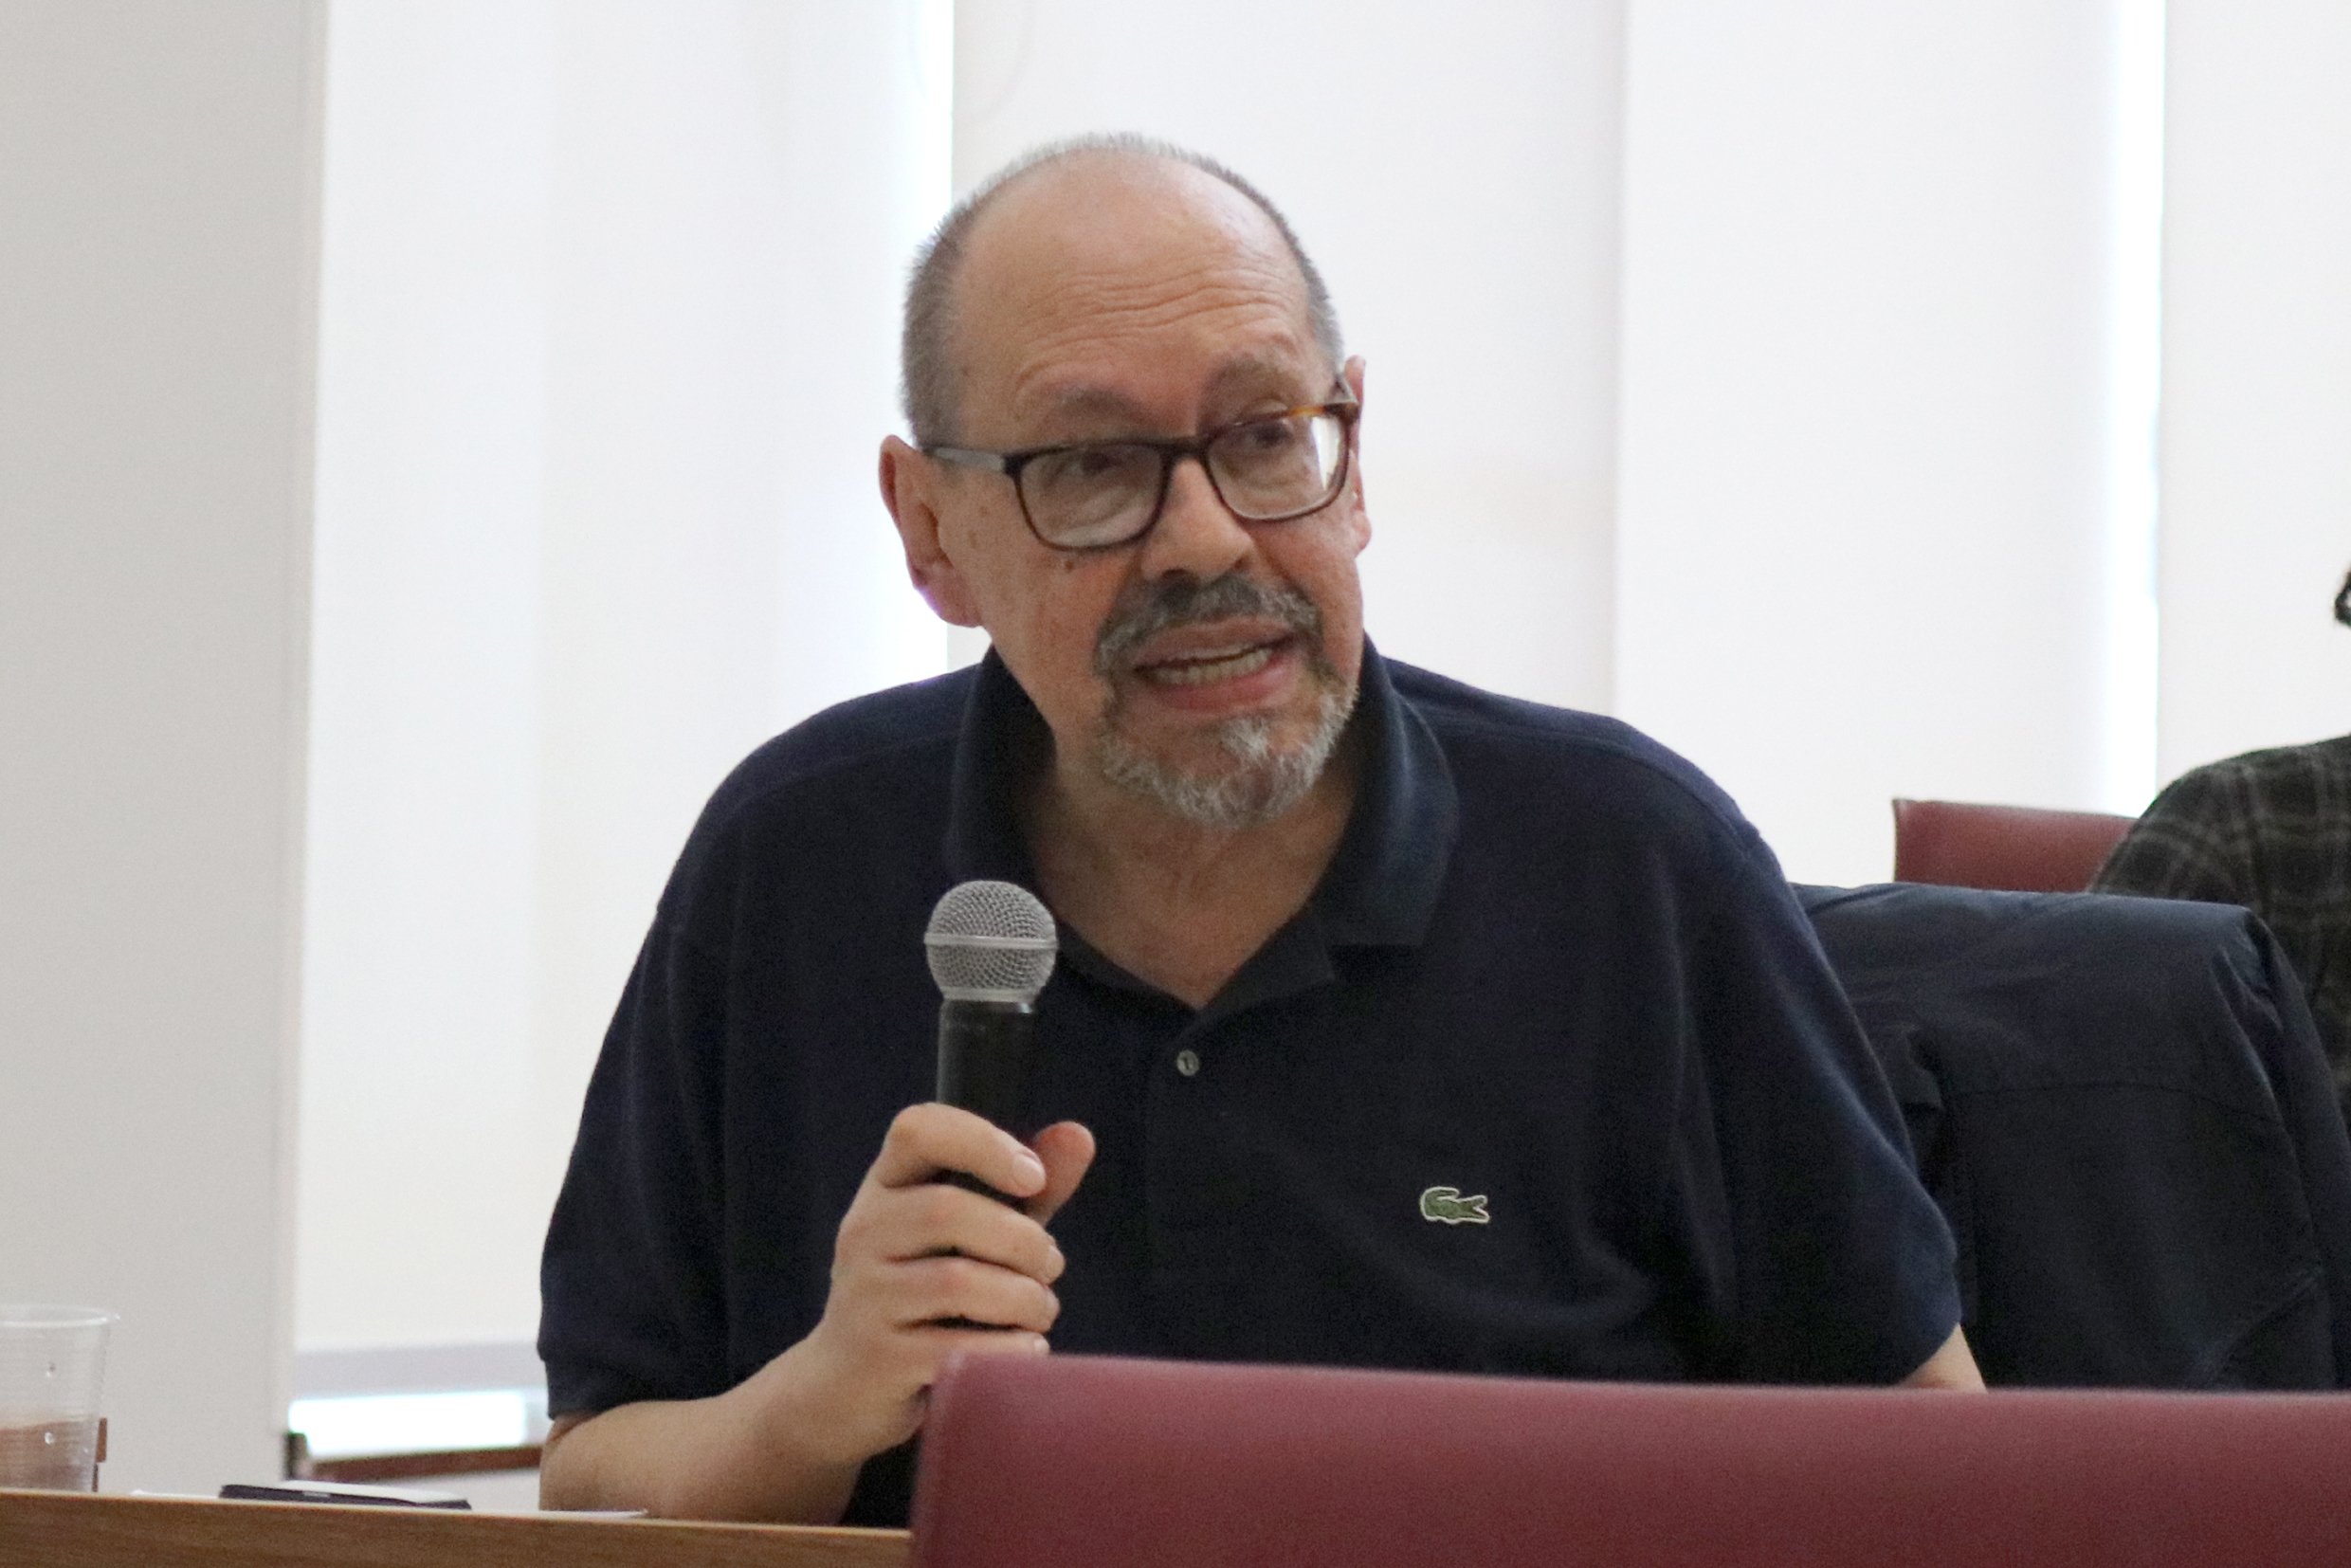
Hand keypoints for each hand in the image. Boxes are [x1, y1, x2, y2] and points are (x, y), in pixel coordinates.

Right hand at [779, 1104, 1095, 1464]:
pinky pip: (957, 1346)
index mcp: (885, 1188)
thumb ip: (1026, 1190)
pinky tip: (1027, 1350)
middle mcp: (863, 1232)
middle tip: (1051, 1266)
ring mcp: (863, 1297)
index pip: (918, 1130)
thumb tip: (1079, 1135)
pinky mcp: (877, 1359)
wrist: (845, 1391)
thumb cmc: (927, 1300)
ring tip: (1041, 1311)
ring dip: (1024, 1298)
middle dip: (1022, 1239)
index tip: (1033, 1178)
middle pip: (947, 1211)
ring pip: (957, 1281)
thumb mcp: (975, 1237)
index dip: (982, 1142)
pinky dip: (1010, 1349)